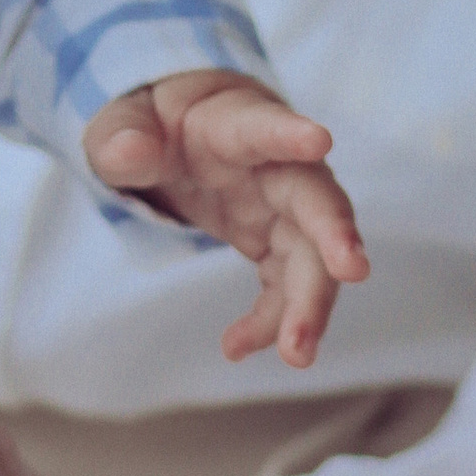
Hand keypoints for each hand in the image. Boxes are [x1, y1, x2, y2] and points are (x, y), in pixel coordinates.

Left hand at [82, 66, 367, 366]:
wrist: (185, 134)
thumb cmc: (157, 122)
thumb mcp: (124, 122)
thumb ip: (122, 135)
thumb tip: (129, 153)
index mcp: (230, 123)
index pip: (260, 124)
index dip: (288, 133)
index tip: (320, 140)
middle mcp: (272, 164)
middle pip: (313, 197)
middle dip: (334, 233)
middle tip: (353, 272)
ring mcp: (281, 205)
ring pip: (313, 253)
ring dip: (311, 302)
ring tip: (297, 353)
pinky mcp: (279, 240)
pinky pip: (288, 284)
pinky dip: (273, 319)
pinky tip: (240, 345)